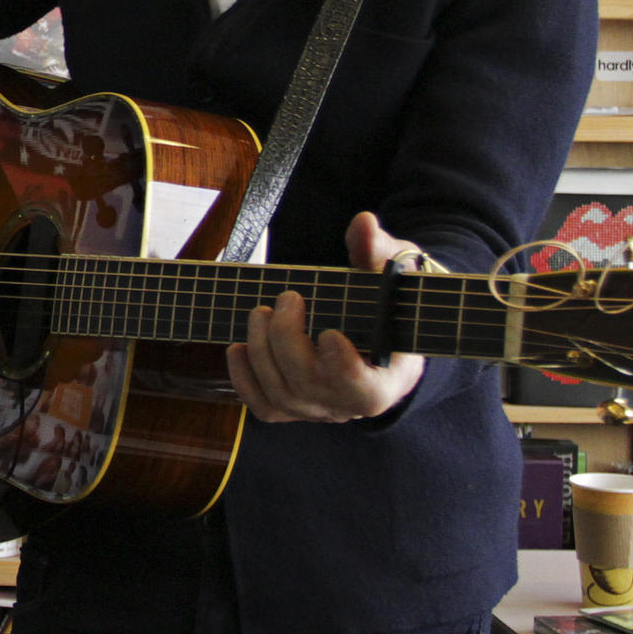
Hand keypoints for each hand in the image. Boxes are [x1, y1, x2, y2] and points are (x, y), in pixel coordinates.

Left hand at [224, 211, 427, 421]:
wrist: (380, 324)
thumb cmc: (389, 297)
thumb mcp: (394, 269)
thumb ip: (379, 250)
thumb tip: (363, 224)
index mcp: (392, 377)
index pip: (366, 393)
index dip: (343, 368)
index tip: (329, 332)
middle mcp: (353, 403)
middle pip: (310, 387)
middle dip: (287, 339)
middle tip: (286, 299)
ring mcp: (321, 409)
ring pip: (282, 397)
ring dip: (261, 351)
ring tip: (260, 312)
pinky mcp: (295, 406)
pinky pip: (264, 407)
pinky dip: (244, 379)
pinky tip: (238, 347)